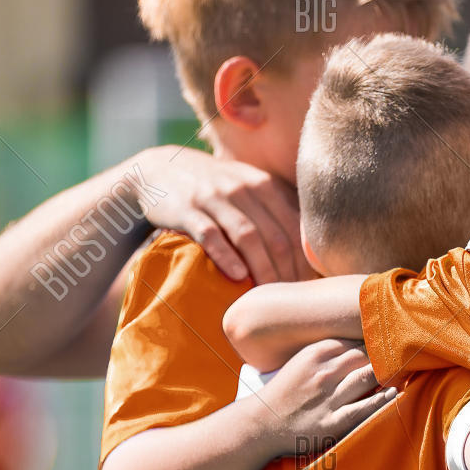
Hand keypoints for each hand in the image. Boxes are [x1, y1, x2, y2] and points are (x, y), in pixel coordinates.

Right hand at [135, 146, 308, 283]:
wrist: (160, 169)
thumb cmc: (214, 188)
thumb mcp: (247, 187)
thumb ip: (276, 209)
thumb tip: (309, 249)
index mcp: (263, 184)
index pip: (294, 226)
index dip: (304, 259)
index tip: (307, 286)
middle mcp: (242, 188)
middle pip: (275, 235)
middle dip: (287, 271)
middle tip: (291, 300)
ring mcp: (213, 197)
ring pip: (248, 236)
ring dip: (262, 269)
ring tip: (269, 296)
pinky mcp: (187, 209)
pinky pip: (210, 234)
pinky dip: (226, 256)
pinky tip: (237, 277)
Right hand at [255, 339, 396, 457]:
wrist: (261, 424)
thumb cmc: (285, 392)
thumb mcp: (301, 362)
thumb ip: (328, 352)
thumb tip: (360, 344)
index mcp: (315, 353)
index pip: (354, 340)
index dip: (374, 342)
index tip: (387, 344)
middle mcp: (323, 372)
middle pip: (365, 355)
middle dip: (383, 356)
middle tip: (400, 358)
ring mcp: (328, 397)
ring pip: (367, 377)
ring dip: (386, 374)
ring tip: (400, 373)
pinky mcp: (332, 421)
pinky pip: (364, 408)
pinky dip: (382, 399)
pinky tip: (393, 394)